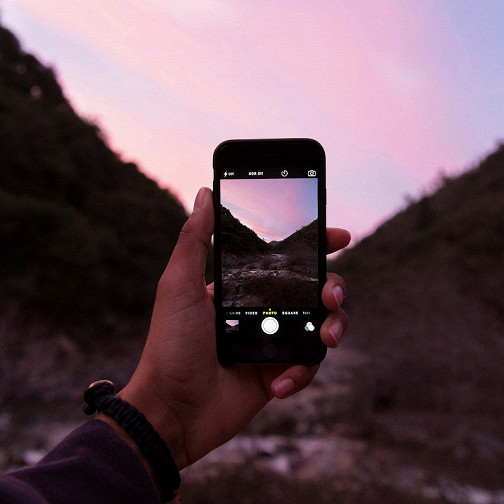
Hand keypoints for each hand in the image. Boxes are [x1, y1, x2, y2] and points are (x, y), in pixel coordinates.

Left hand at [118, 187, 349, 469]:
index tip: (338, 236)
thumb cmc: (170, 345)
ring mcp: (272, 342)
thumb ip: (194, 241)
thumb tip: (205, 193)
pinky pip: (308, 365)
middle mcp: (261, 310)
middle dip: (333, 288)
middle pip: (313, 290)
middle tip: (330, 295)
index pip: (285, 259)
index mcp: (242, 286)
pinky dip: (301, 372)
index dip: (314, 246)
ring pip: (321, 325)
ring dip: (333, 328)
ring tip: (327, 338)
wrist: (171, 410)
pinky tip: (279, 382)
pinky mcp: (278, 373)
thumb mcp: (178, 286)